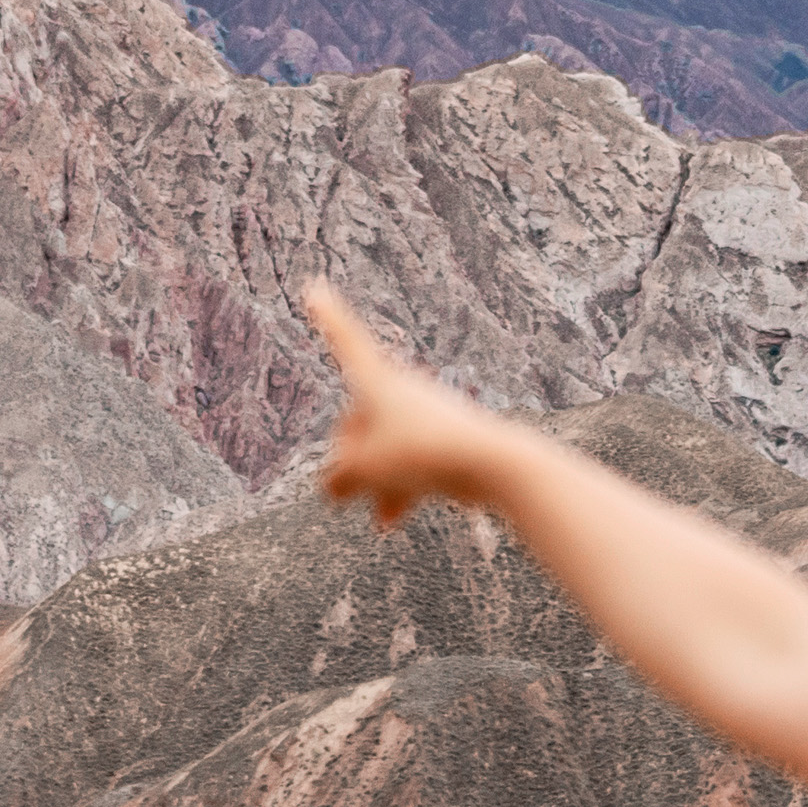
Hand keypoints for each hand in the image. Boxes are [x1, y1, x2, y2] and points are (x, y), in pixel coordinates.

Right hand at [304, 279, 517, 526]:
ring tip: (382, 519)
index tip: (314, 287)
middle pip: (357, 421)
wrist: (492, 466)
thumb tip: (333, 487)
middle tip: (351, 497)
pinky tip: (392, 519)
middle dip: (351, 460)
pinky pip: (408, 460)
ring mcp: (423, 414)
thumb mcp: (364, 469)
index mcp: (378, 381)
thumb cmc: (424, 455)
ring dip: (375, 482)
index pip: (345, 341)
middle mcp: (401, 390)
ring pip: (383, 447)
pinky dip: (398, 487)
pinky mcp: (443, 439)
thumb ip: (337, 476)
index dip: (326, 317)